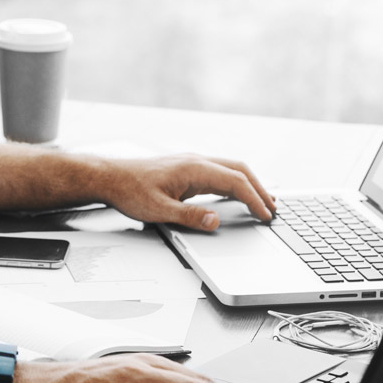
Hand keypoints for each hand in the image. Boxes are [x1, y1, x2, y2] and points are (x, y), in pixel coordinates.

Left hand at [98, 153, 275, 229]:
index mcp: (193, 168)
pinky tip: (236, 195)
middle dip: (259, 189)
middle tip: (273, 208)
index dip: (254, 199)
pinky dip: (234, 183)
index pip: (235, 182)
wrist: (109, 177)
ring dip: (249, 184)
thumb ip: (189, 216)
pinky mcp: (186, 169)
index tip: (266, 214)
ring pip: (230, 169)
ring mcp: (192, 163)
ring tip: (262, 201)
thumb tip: (216, 221)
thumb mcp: (158, 210)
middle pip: (239, 171)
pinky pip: (218, 172)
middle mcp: (196, 161)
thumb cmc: (129, 191)